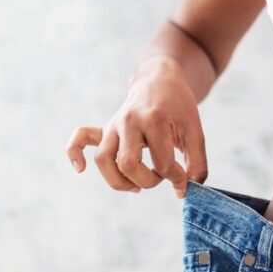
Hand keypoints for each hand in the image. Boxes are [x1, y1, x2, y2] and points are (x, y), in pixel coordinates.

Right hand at [66, 57, 207, 198]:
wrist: (161, 79)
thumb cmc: (180, 107)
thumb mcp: (196, 132)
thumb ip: (197, 163)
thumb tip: (184, 192)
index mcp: (155, 120)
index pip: (162, 163)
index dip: (176, 178)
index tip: (183, 179)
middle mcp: (129, 121)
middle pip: (128, 164)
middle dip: (148, 181)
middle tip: (160, 177)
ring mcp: (114, 124)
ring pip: (103, 159)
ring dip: (119, 180)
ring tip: (136, 187)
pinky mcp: (105, 127)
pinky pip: (81, 138)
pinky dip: (75, 153)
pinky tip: (80, 169)